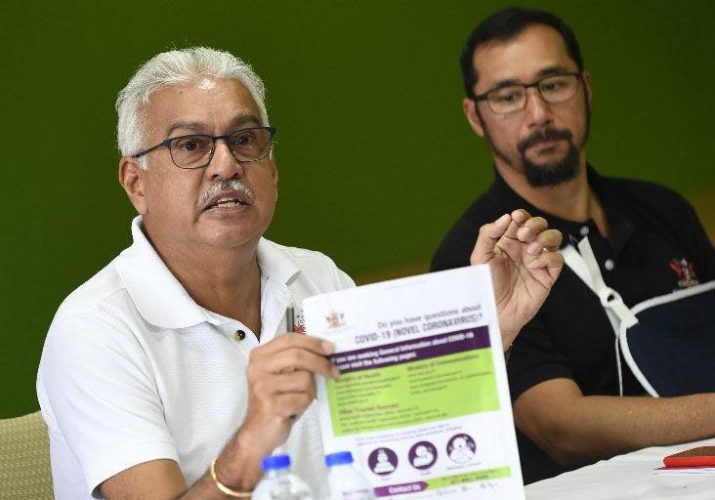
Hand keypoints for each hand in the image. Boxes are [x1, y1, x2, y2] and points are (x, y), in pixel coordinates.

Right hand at [240, 335, 337, 455]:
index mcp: (259, 356)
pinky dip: (304, 404)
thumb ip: (295, 360)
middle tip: (334, 371)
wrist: (258, 433)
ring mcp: (262, 387)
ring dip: (310, 390)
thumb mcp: (281, 375)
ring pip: (303, 379)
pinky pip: (302, 398)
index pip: (289, 339)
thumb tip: (326, 350)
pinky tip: (295, 409)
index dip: (312, 342)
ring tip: (301, 398)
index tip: (330, 347)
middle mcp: (257, 369)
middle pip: (298, 356)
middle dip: (321, 363)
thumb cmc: (276, 401)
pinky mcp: (270, 405)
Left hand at [471, 209, 562, 349]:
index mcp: (508, 241)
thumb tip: (506, 217)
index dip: (521, 216)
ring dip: (544, 237)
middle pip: (539, 225)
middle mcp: (524, 248)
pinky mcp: (547, 275)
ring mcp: (537, 261)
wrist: (495, 312)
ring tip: (530, 250)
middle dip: (534, 224)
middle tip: (523, 235)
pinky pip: (557, 259)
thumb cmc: (486, 286)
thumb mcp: (480, 257)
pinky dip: (548, 257)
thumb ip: (488, 234)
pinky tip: (535, 264)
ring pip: (553, 237)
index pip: (520, 220)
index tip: (516, 217)